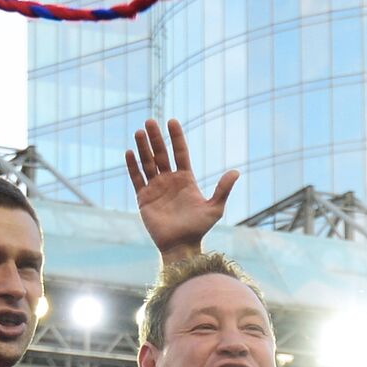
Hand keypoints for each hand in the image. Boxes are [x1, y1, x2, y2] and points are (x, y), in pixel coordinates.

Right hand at [125, 118, 237, 262]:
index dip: (176, 137)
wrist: (181, 246)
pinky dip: (133, 166)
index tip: (171, 121)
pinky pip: (137, 179)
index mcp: (186, 179)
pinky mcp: (144, 198)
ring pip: (147, 163)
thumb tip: (236, 171)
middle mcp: (169, 180)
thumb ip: (223, 189)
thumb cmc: (199, 228)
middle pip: (161, 154)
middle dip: (156, 138)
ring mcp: (155, 188)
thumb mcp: (215, 208)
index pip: (180, 152)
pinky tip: (130, 152)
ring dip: (143, 148)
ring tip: (139, 132)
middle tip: (150, 121)